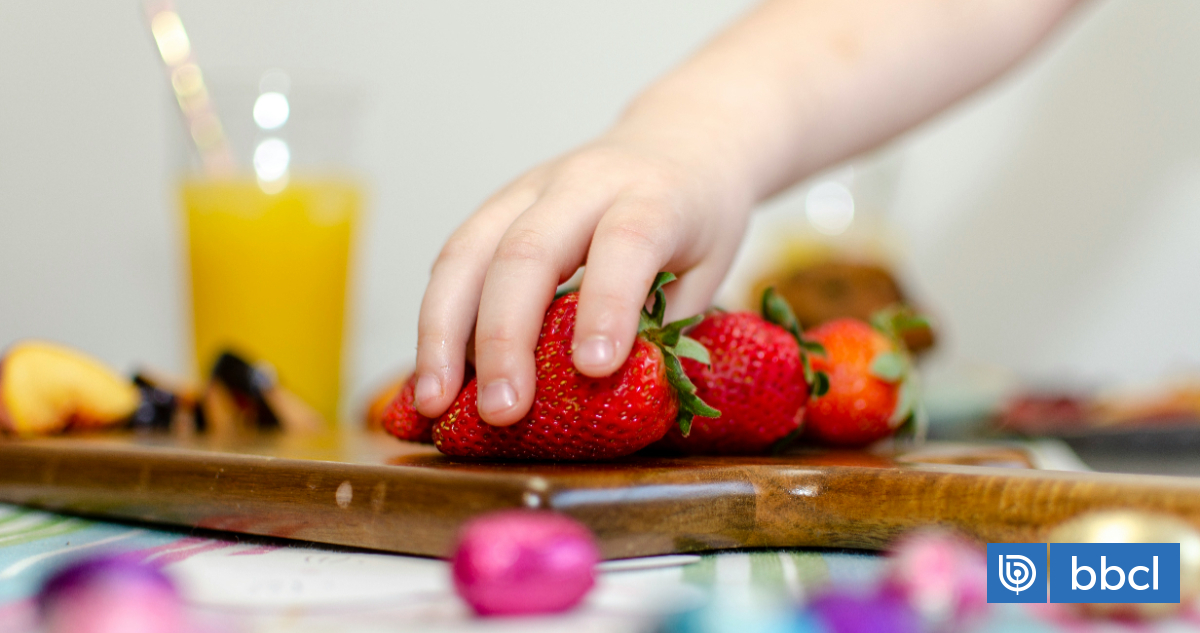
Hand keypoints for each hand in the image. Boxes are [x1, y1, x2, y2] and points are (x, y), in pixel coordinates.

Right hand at [412, 132, 751, 425]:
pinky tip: (433, 370)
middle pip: (528, 250)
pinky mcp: (497, 205)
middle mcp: (583, 183)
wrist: (678, 139)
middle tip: (501, 410)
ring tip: (432, 401)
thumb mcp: (708, 268)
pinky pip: (455, 258)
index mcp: (653, 196)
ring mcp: (530, 189)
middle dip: (505, 337)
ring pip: (470, 250)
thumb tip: (613, 397)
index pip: (625, 243)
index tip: (595, 368)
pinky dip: (439, 318)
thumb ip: (666, 326)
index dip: (607, 304)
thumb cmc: (697, 216)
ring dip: (443, 332)